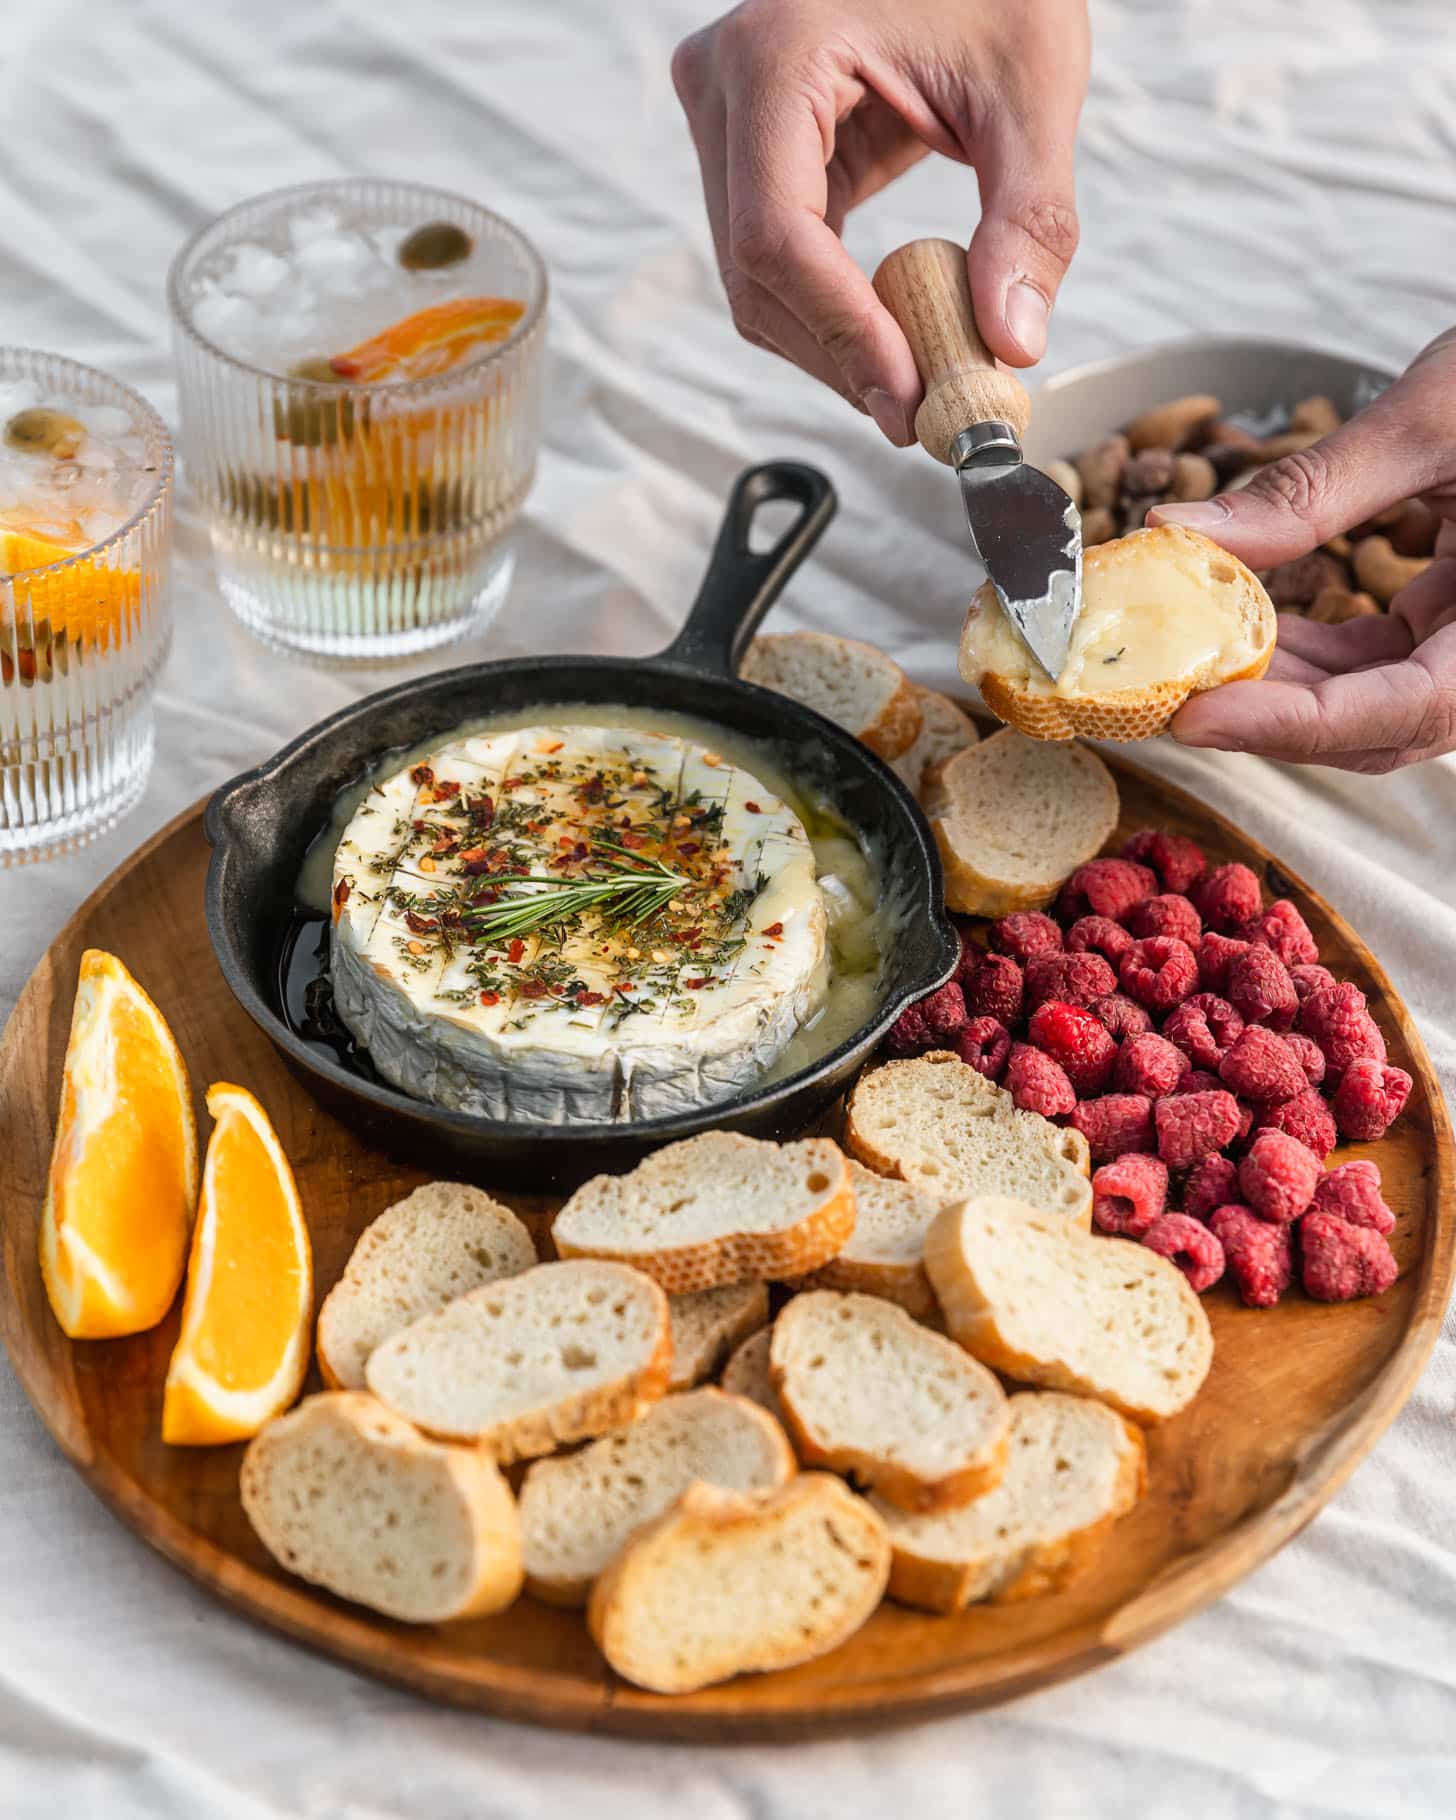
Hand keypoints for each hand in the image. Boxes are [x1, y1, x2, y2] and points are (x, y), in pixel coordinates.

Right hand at [671, 0, 1088, 443]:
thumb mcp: (1033, 82)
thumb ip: (1030, 216)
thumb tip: (1012, 344)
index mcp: (776, 56)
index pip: (779, 235)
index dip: (842, 332)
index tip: (908, 400)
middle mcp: (723, 88)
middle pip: (757, 274)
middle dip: (840, 357)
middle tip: (923, 418)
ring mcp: (723, 120)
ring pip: (756, 282)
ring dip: (834, 347)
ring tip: (919, 387)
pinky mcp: (747, 150)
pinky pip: (775, 259)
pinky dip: (833, 310)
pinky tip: (895, 341)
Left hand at [1151, 330, 1455, 771]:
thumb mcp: (1435, 415)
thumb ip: (1312, 486)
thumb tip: (1183, 530)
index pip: (1403, 709)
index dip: (1294, 726)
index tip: (1198, 715)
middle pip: (1380, 727)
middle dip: (1268, 719)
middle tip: (1164, 696)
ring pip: (1371, 703)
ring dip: (1277, 686)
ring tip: (1189, 655)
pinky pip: (1376, 663)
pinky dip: (1305, 652)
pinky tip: (1240, 623)